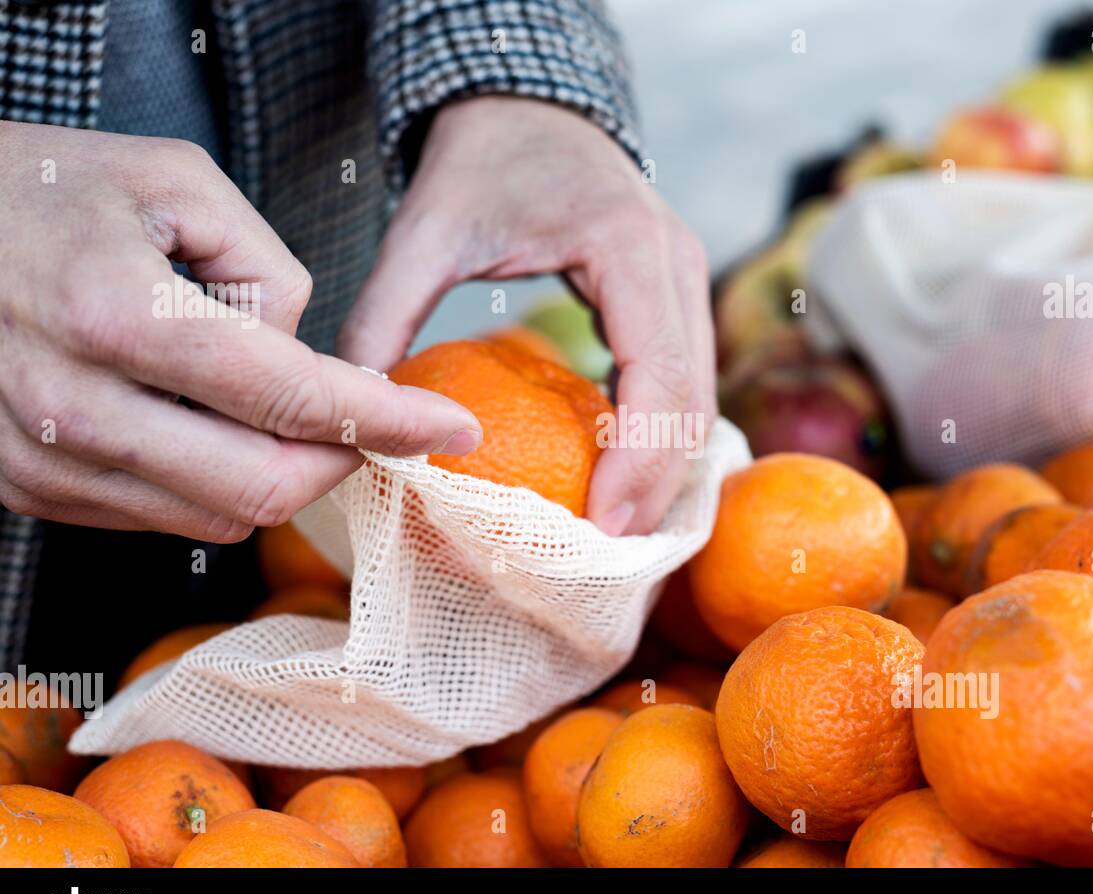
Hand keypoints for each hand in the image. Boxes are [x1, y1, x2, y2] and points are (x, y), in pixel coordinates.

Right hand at [0, 122, 479, 541]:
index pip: (295, 399)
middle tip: (372, 425)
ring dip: (272, 473)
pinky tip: (201, 424)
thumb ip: (265, 271)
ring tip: (265, 403)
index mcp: (119, 315)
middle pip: (264, 488)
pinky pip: (154, 516)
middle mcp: (72, 406)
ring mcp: (38, 461)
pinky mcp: (20, 488)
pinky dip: (206, 481)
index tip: (449, 429)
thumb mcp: (175, 183)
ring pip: (214, 517)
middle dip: (341, 464)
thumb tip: (302, 359)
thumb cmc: (40, 188)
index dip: (392, 421)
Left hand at [337, 97, 715, 535]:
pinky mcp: (674, 296)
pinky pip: (684, 380)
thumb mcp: (425, 227)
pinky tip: (621, 477)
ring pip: (700, 396)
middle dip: (659, 483)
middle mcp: (678, 264)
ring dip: (666, 467)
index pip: (660, 374)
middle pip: (694, 399)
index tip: (602, 525)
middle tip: (609, 551)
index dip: (640, 461)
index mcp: (631, 248)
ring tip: (617, 530)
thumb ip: (386, 312)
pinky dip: (660, 435)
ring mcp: (686, 279)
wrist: (528, 104)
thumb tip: (354, 406)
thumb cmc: (482, 158)